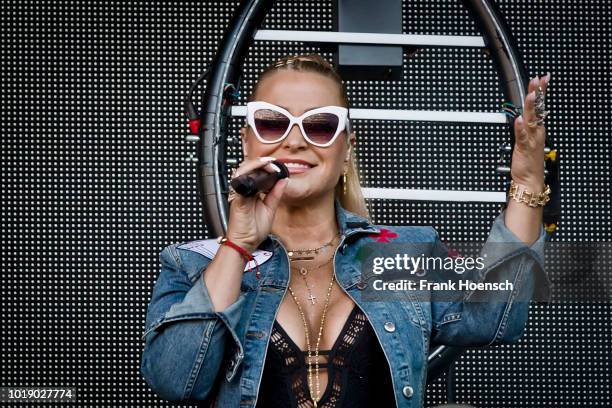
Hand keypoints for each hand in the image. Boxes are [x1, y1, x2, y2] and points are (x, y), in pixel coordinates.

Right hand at [226, 156, 288, 252]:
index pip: (256, 173)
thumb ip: (276, 194)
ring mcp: (239, 194)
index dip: (266, 167)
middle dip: (260, 163)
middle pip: (248, 169)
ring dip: (255, 165)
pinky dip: (248, 176)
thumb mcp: (270, 209)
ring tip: (267, 165)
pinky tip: (258, 175)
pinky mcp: (237, 200)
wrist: (244, 244)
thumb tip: (284, 180)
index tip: (277, 167)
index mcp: (252, 193)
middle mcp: (244, 191)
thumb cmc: (253, 230)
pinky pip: (240, 184)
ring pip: (242, 171)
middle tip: (273, 164)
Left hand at [511, 73, 550, 189]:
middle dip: (537, 93)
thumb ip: (526, 127)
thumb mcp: (528, 140)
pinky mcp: (524, 148)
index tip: (542, 78)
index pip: (540, 106)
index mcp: (537, 129)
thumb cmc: (528, 161)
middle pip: (537, 109)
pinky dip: (520, 128)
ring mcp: (531, 139)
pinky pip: (522, 137)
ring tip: (531, 94)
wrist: (529, 180)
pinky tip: (519, 120)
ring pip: (531, 120)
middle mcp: (536, 132)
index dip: (541, 92)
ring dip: (531, 107)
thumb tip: (523, 115)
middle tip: (537, 79)